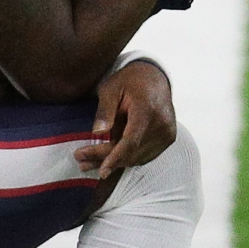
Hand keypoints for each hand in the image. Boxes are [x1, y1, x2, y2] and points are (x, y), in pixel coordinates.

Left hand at [74, 59, 176, 179]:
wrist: (155, 77)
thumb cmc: (129, 81)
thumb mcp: (111, 88)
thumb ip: (105, 110)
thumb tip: (97, 133)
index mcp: (148, 110)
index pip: (131, 141)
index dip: (115, 158)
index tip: (102, 171)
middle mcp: (162, 124)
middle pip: (131, 151)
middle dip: (105, 160)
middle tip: (80, 161)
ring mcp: (167, 133)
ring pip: (137, 157)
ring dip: (114, 162)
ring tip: (88, 163)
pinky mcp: (168, 138)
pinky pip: (145, 155)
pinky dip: (126, 158)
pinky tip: (107, 159)